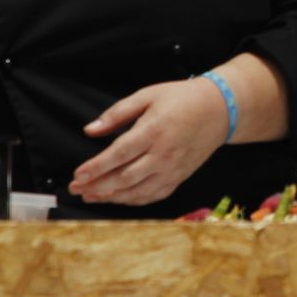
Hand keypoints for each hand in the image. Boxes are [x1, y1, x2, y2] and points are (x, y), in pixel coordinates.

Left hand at [69, 78, 228, 205]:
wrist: (220, 109)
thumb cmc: (183, 99)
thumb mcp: (148, 95)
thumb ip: (118, 113)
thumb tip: (90, 130)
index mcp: (154, 130)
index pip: (118, 154)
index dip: (95, 168)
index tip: (77, 175)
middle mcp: (163, 154)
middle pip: (124, 178)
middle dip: (96, 186)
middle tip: (75, 189)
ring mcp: (173, 168)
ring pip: (137, 191)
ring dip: (111, 197)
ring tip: (90, 196)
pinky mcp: (180, 176)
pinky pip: (154, 195)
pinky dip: (133, 201)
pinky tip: (117, 198)